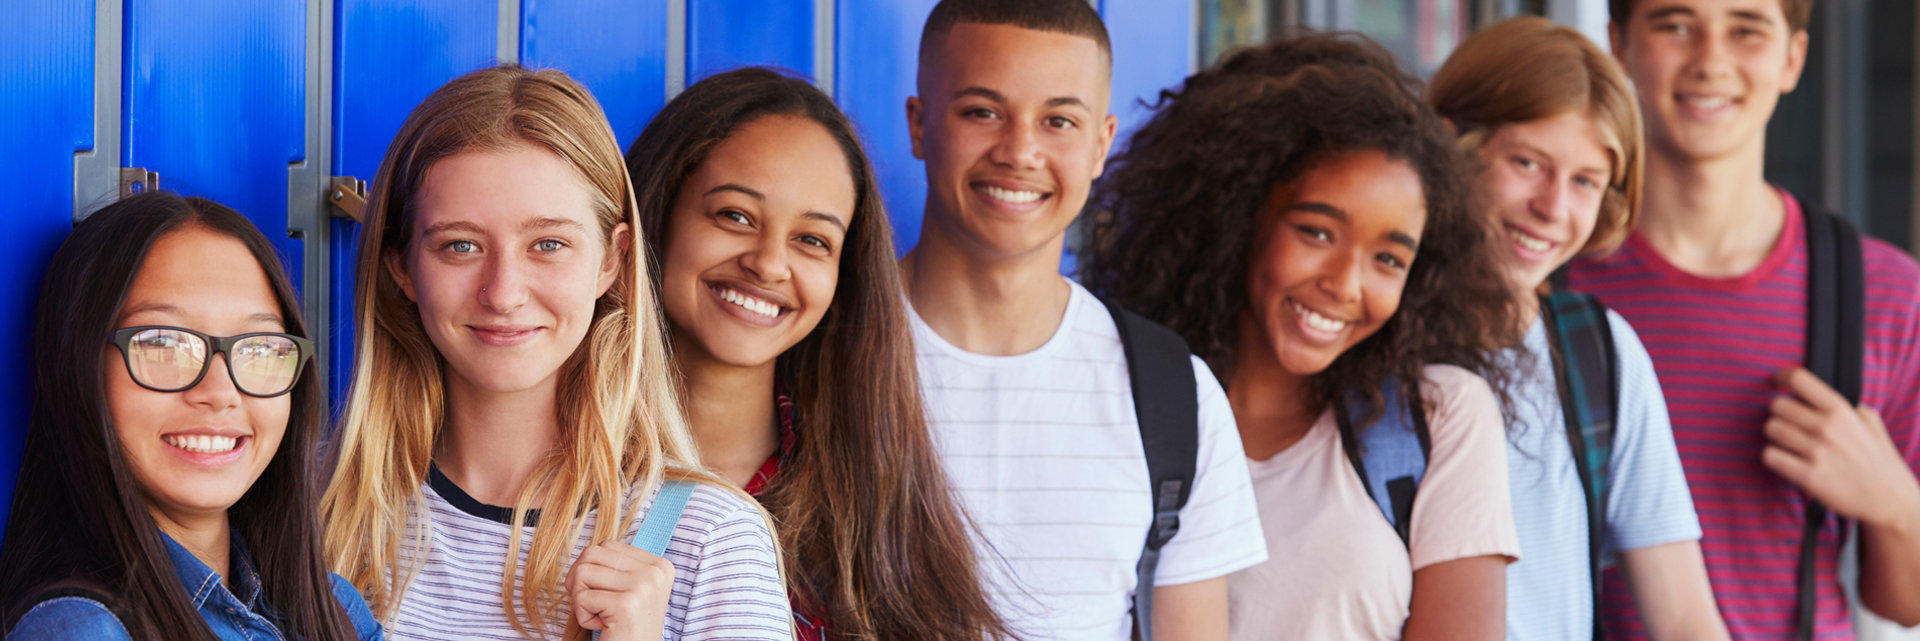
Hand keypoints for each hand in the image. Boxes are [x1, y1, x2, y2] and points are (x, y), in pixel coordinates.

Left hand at [564, 539, 674, 640]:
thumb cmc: (627, 627)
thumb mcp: (631, 589)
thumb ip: (617, 566)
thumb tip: (586, 552)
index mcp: (659, 565)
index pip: (607, 545)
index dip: (593, 568)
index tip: (604, 593)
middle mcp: (655, 572)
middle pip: (592, 554)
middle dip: (581, 580)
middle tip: (593, 603)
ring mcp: (643, 586)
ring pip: (582, 572)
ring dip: (581, 599)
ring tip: (601, 615)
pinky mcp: (626, 604)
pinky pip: (582, 597)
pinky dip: (583, 616)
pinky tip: (603, 626)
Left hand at [1763, 368, 1919, 528]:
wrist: (1890, 499)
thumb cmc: (1879, 461)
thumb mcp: (1871, 423)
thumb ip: (1847, 406)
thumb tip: (1824, 396)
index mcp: (1841, 410)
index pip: (1799, 378)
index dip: (1781, 377)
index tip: (1776, 383)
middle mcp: (1827, 427)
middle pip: (1777, 405)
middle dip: (1779, 414)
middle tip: (1789, 424)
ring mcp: (1817, 451)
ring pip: (1771, 429)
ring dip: (1775, 436)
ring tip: (1790, 444)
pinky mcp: (1808, 475)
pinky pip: (1770, 455)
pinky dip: (1773, 457)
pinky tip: (1786, 460)